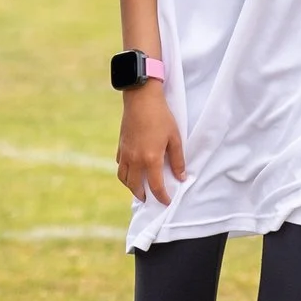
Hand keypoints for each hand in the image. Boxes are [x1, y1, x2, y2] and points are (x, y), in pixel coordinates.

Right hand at [117, 85, 187, 204]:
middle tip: (150, 199)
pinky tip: (132, 170)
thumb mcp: (175, 138)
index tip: (166, 201)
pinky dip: (125, 172)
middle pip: (135, 186)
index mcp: (151, 159)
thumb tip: (181, 177)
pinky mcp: (120, 146)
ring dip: (131, 186)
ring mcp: (125, 153)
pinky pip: (120, 166)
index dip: (162, 197)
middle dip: (143, 195)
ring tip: (139, 188)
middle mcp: (135, 159)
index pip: (156, 186)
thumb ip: (177, 160)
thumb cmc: (161, 117)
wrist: (141, 99)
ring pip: (123, 178)